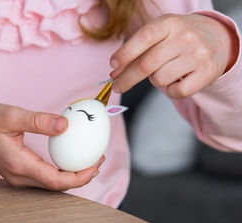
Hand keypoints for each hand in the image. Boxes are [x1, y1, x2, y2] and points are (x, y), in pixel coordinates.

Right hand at [0, 103, 103, 190]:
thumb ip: (39, 121)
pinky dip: (61, 171)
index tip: (96, 163)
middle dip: (81, 176)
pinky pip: (45, 178)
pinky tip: (70, 159)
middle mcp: (19, 177)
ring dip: (72, 175)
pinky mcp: (19, 173)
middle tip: (98, 158)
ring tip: (89, 158)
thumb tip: (66, 125)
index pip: (56, 181)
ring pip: (52, 184)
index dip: (80, 176)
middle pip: (57, 186)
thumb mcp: (11, 115)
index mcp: (19, 165)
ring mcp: (18, 178)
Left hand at [110, 13, 238, 98]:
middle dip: (126, 79)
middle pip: (146, 64)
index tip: (112, 67)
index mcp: (169, 23)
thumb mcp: (159, 35)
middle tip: (116, 87)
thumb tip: (115, 73)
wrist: (216, 39)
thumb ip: (136, 51)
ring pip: (159, 79)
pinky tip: (176, 81)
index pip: (143, 38)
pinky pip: (176, 92)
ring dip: (155, 81)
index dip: (125, 54)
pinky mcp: (207, 73)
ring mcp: (197, 55)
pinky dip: (171, 91)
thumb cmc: (177, 39)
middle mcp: (184, 37)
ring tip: (164, 72)